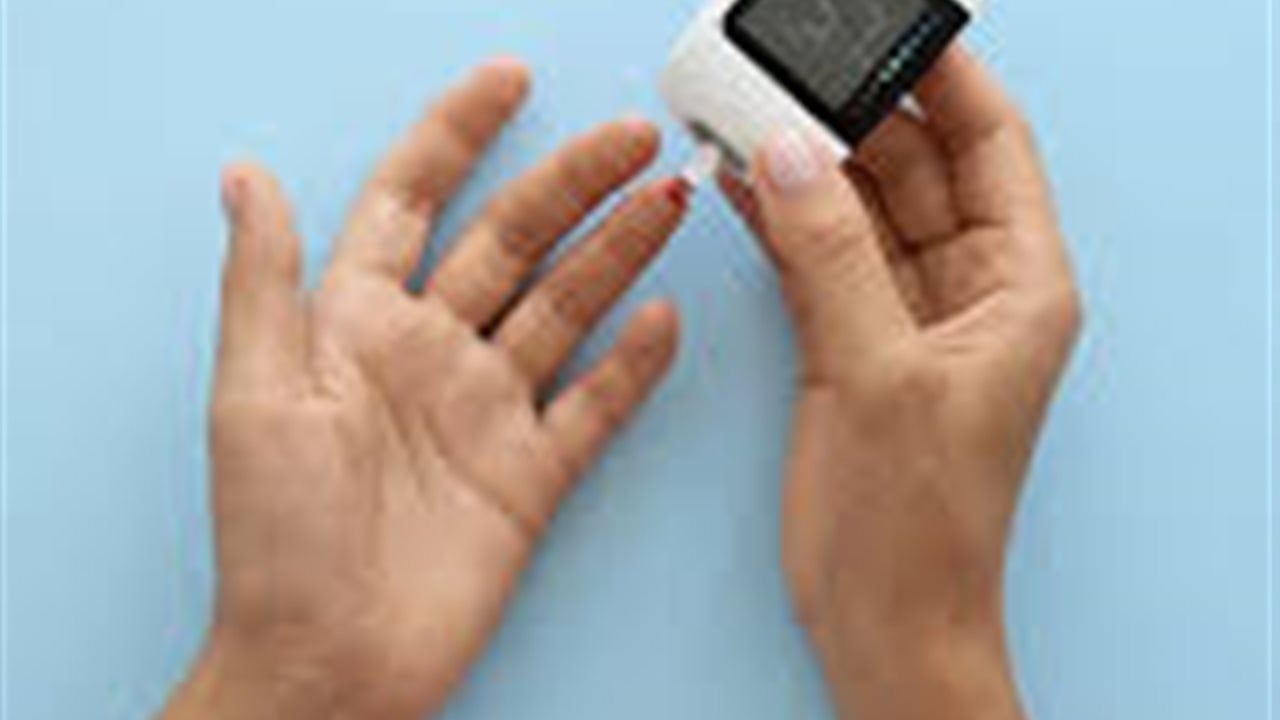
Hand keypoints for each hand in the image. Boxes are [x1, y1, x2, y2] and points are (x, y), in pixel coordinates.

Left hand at [164, 59, 686, 719]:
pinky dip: (632, 364)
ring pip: (564, 309)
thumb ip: (266, 283)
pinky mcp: (530, 473)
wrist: (330, 665)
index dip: (458, 135)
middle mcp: (429, 355)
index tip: (506, 84)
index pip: (413, 201)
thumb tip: (246, 177)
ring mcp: (485, 411)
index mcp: (358, 325)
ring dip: (616, 253)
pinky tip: (661, 318)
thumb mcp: (254, 397)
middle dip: (571, 183)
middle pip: (512, 243)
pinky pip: (592, 405)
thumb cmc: (276, 541)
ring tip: (666, 200)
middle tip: (630, 137)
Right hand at [721, 48, 1080, 718]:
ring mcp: (904, 313)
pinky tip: (741, 179)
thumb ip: (832, 255)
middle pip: (915, 165)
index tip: (889, 26)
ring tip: (749, 109)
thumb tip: (792, 152)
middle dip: (852, 114)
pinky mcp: (849, 340)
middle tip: (790, 68)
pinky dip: (779, 217)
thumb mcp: (878, 373)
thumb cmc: (916, 522)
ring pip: (857, 206)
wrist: (882, 620)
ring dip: (807, 160)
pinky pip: (816, 254)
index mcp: (1018, 285)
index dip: (943, 75)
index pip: (990, 143)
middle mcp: (968, 289)